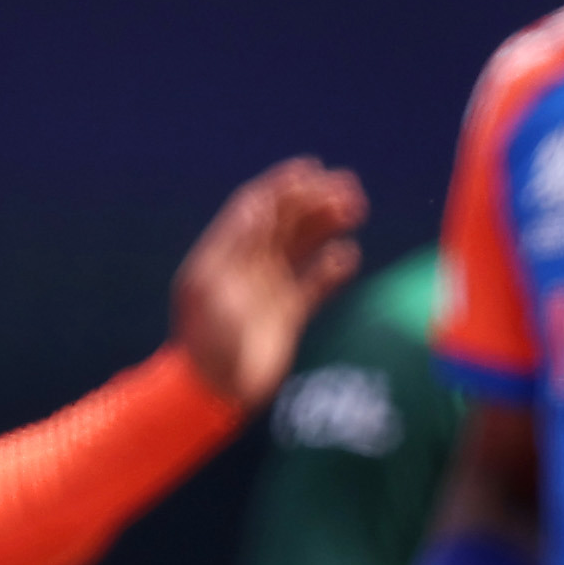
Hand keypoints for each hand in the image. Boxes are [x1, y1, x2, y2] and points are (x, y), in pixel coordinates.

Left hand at [171, 158, 371, 407]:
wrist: (214, 395)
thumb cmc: (206, 343)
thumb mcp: (212, 290)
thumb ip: (235, 247)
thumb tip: (257, 205)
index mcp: (222, 255)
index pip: (255, 208)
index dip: (282, 186)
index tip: (311, 169)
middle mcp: (246, 267)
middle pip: (284, 222)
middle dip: (314, 201)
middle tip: (348, 187)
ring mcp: (267, 290)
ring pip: (303, 247)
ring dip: (327, 225)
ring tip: (356, 208)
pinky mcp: (287, 316)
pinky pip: (314, 285)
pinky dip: (332, 270)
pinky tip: (349, 256)